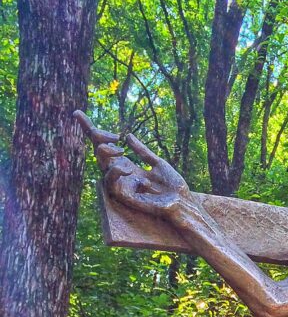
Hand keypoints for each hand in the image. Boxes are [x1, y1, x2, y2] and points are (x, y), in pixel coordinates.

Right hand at [74, 111, 193, 223]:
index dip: (90, 130)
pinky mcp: (123, 197)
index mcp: (127, 165)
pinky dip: (115, 172)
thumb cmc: (173, 186)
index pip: (104, 146)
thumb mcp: (157, 163)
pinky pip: (111, 184)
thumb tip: (127, 136)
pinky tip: (126, 168)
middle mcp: (120, 174)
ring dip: (105, 153)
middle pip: (99, 152)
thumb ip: (142, 151)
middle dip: (99, 138)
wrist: (182, 203)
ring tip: (120, 149)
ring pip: (102, 167)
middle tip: (115, 136)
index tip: (77, 113)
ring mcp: (121, 185)